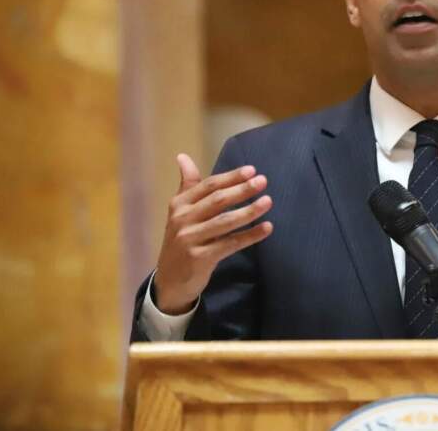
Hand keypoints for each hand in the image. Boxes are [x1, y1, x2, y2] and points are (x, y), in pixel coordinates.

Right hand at [152, 153, 272, 313]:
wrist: (169, 281)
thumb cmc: (181, 240)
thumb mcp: (180, 212)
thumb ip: (188, 185)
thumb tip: (182, 156)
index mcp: (179, 204)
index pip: (208, 186)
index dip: (230, 177)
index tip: (251, 170)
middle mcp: (182, 220)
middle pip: (217, 201)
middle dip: (242, 190)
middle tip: (263, 181)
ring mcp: (190, 239)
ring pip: (225, 222)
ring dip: (249, 211)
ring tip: (268, 202)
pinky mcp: (199, 258)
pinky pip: (230, 244)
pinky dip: (250, 236)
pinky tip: (266, 228)